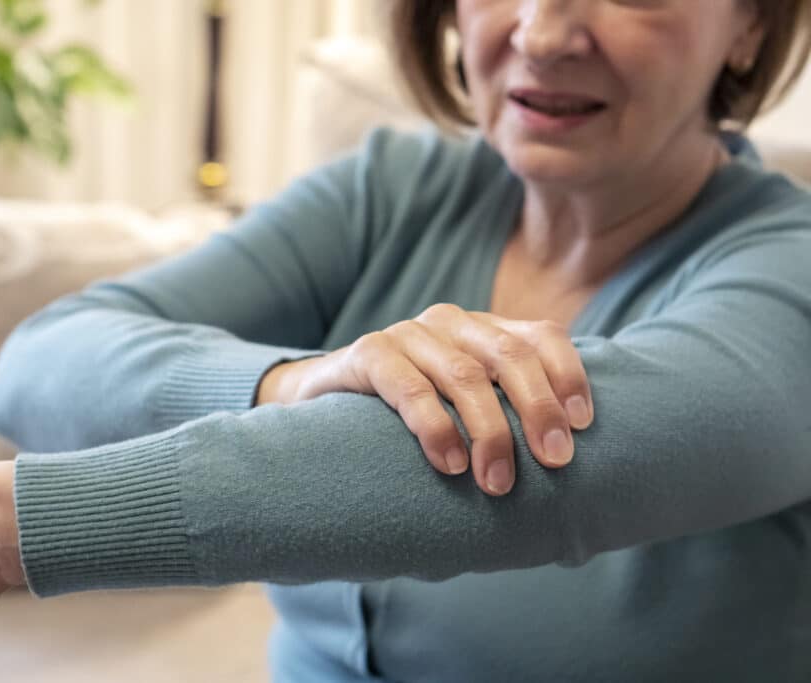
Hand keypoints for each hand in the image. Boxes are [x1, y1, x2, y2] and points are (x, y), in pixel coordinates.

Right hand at [257, 304, 592, 494]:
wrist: (323, 399)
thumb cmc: (410, 413)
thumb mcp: (464, 404)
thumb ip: (506, 410)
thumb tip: (569, 459)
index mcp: (483, 328)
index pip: (541, 336)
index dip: (568, 375)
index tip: (584, 426)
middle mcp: (450, 322)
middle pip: (509, 355)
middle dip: (537, 409)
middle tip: (555, 461)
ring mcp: (407, 334)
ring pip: (463, 375)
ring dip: (489, 431)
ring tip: (497, 482)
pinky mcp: (368, 353)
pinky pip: (408, 387)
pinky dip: (434, 426)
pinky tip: (449, 463)